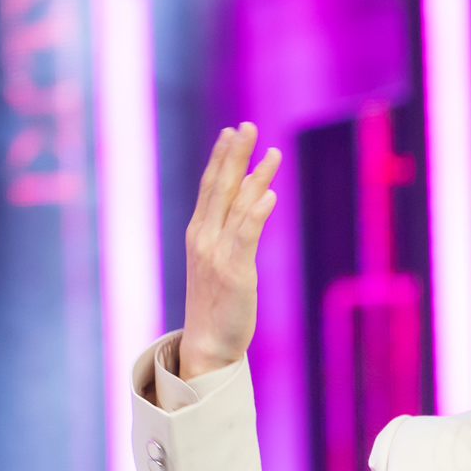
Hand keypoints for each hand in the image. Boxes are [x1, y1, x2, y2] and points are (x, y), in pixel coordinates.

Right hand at [180, 122, 280, 379]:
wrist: (206, 344)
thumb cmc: (216, 307)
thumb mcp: (219, 265)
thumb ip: (228, 237)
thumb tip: (246, 211)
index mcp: (199, 235)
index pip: (210, 188)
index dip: (220, 158)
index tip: (231, 132)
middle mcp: (204, 238)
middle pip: (220, 188)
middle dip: (234, 155)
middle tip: (246, 126)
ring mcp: (217, 254)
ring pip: (236, 206)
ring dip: (254, 176)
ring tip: (271, 151)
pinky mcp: (234, 271)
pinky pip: (246, 235)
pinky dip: (256, 213)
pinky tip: (270, 194)